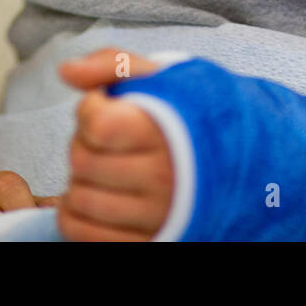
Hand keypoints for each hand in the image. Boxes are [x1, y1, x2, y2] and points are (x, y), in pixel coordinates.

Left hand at [54, 47, 175, 240]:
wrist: (238, 163)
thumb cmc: (190, 115)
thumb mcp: (159, 77)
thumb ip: (112, 64)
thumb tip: (66, 71)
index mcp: (169, 133)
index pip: (98, 125)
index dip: (90, 109)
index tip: (105, 106)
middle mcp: (165, 179)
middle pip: (83, 161)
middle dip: (82, 142)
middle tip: (104, 139)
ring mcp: (155, 216)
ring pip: (79, 199)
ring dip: (79, 179)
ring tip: (103, 167)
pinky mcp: (146, 241)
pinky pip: (81, 233)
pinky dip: (74, 213)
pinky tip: (95, 193)